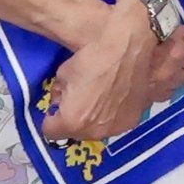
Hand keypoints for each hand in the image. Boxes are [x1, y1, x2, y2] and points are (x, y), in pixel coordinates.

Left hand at [38, 0, 182, 143]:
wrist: (129, 51)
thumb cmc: (92, 58)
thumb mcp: (63, 73)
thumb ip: (58, 93)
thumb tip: (61, 99)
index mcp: (72, 121)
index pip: (50, 131)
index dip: (51, 117)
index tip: (56, 105)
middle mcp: (94, 132)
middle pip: (75, 133)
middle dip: (73, 119)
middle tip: (78, 97)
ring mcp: (116, 129)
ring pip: (96, 130)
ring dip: (93, 118)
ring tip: (100, 96)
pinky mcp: (132, 120)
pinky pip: (115, 123)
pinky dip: (112, 115)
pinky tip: (115, 97)